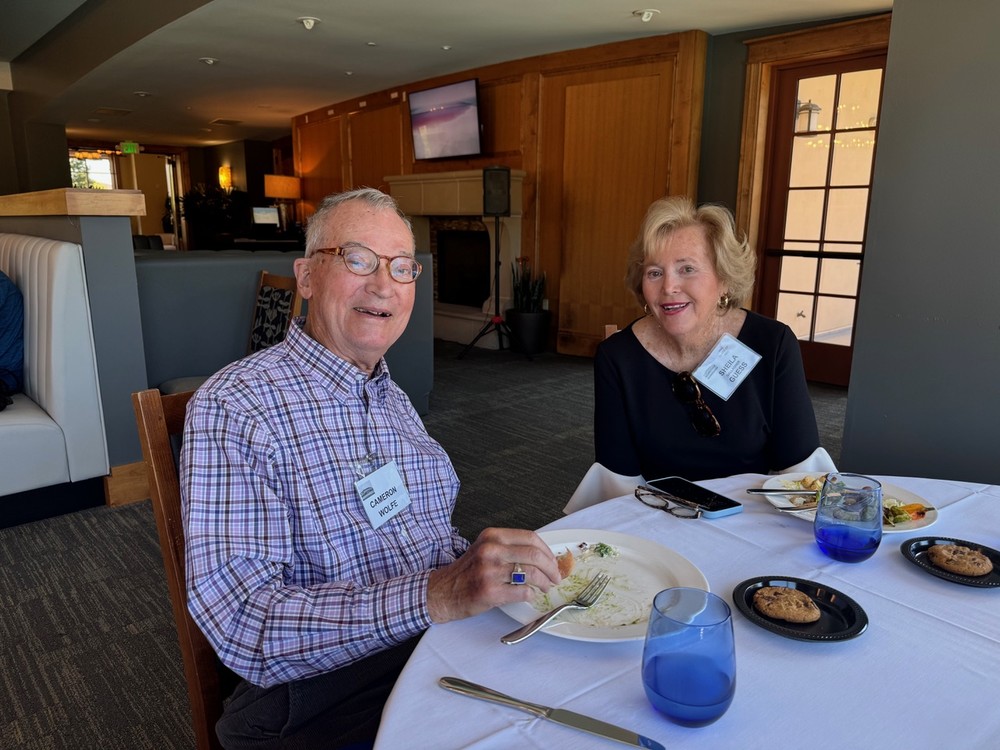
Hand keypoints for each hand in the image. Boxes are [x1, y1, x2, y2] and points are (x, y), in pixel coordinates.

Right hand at [426, 527, 560, 622]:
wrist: (443, 592)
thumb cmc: (467, 572)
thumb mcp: (485, 549)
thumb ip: (509, 548)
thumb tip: (543, 556)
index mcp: (492, 536)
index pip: (530, 538)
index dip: (547, 551)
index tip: (553, 561)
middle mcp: (491, 550)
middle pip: (534, 554)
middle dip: (551, 568)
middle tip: (556, 577)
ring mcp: (489, 570)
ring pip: (531, 573)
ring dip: (545, 582)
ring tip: (546, 587)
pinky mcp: (490, 591)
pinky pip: (522, 591)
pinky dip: (531, 594)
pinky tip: (530, 595)